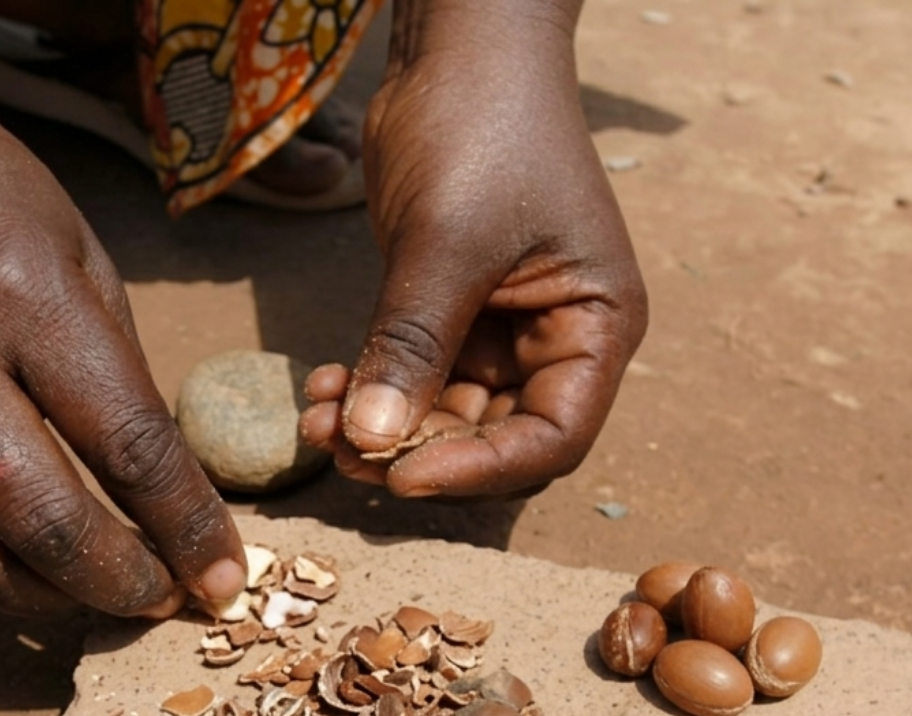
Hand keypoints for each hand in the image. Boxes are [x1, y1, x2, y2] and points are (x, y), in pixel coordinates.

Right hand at [0, 98, 245, 616]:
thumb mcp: (75, 247)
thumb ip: (117, 367)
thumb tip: (162, 488)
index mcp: (22, 295)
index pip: (126, 443)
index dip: (186, 524)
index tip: (223, 573)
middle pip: (42, 520)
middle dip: (120, 582)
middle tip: (161, 597)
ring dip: (43, 601)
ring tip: (89, 594)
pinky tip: (12, 573)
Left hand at [300, 0, 647, 497]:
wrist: (457, 45)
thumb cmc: (482, 125)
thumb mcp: (446, 240)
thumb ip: (412, 343)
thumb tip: (374, 442)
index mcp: (597, 326)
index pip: (552, 436)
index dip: (480, 469)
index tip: (403, 475)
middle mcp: (556, 339)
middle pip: (492, 436)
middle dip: (412, 448)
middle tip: (338, 447)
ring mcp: (500, 328)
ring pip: (440, 414)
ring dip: (378, 424)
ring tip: (315, 417)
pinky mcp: (447, 311)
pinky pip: (409, 375)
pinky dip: (367, 389)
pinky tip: (320, 386)